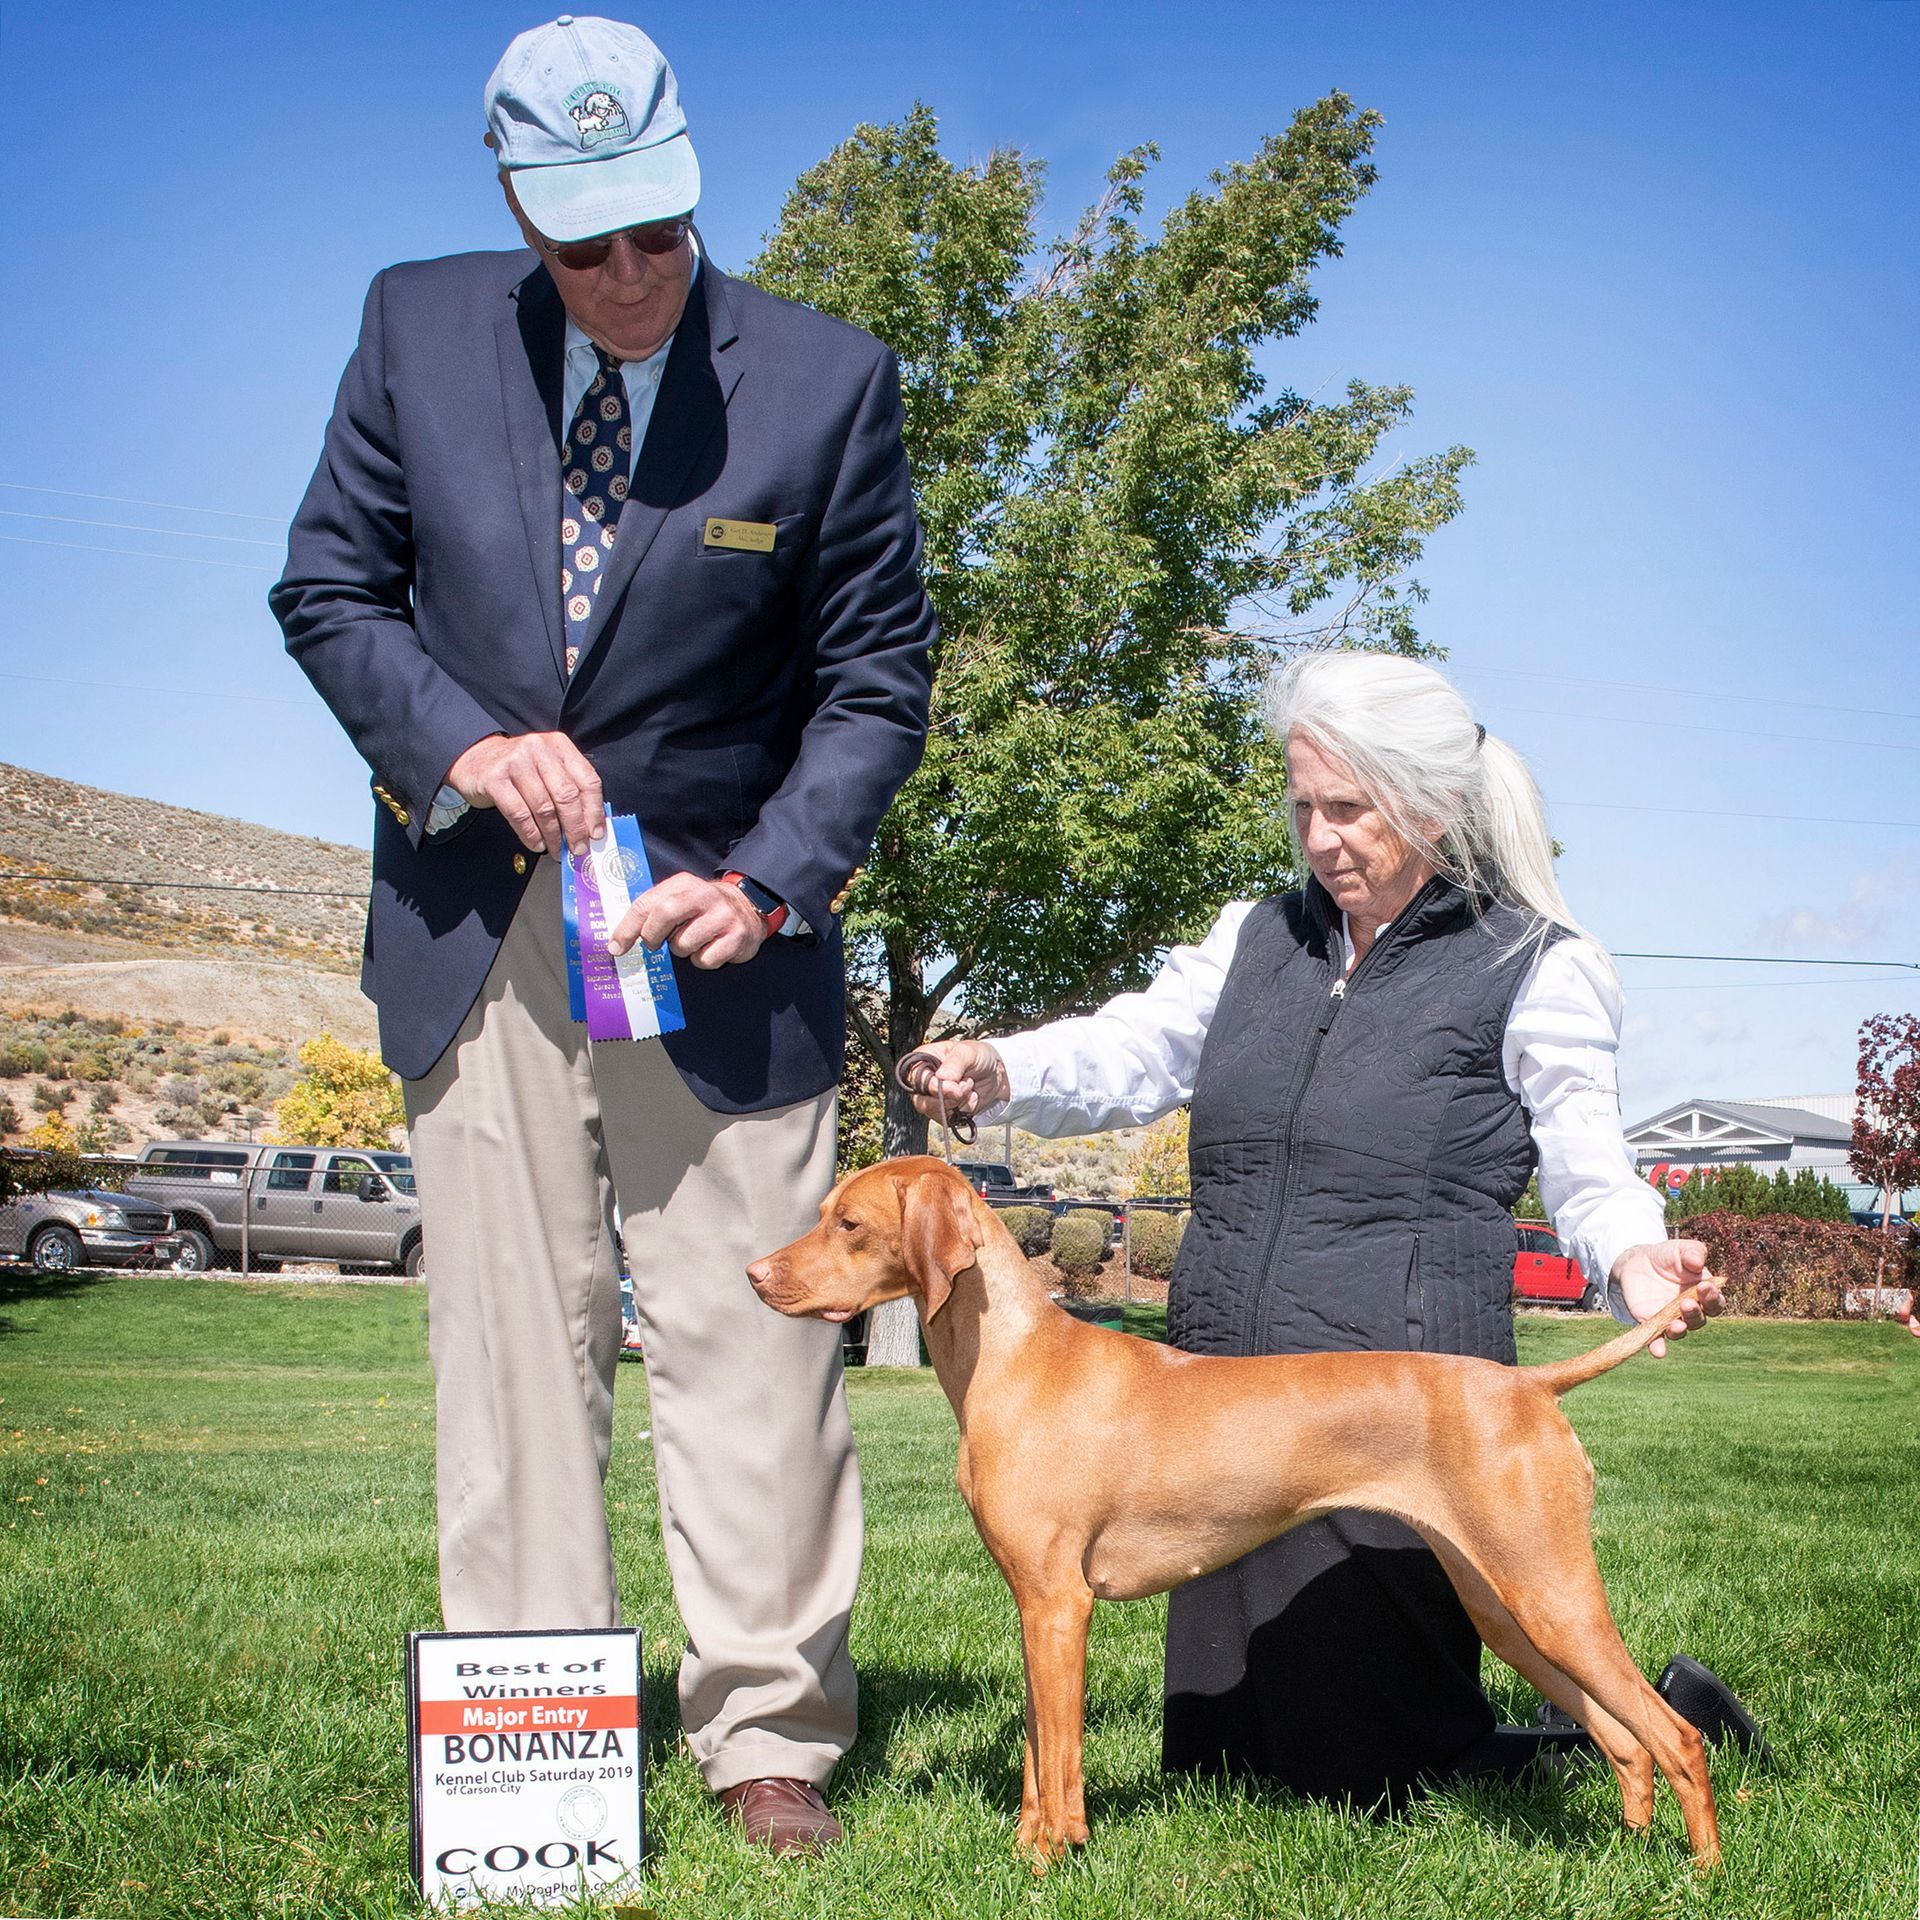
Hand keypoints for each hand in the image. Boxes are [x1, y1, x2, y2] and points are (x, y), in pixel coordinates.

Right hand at [446, 732, 604, 857]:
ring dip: (553, 835)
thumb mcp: (547, 767)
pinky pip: (519, 813)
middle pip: (567, 796)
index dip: (594, 811)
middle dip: (576, 828)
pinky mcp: (495, 778)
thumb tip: (588, 826)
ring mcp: (516, 762)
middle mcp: (539, 750)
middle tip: (578, 848)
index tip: (596, 833)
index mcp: (559, 746)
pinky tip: (537, 844)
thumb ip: (568, 787)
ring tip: (556, 850)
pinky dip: (531, 834)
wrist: (474, 757)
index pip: (587, 780)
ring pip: (544, 807)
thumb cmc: (518, 768)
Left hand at [607, 873, 766, 969]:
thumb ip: (652, 911)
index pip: (647, 903)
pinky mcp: (736, 937)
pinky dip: (702, 960)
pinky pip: (705, 960)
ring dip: (682, 950)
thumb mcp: (678, 898)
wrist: (748, 906)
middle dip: (652, 936)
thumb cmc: (702, 908)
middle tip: (654, 944)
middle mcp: (704, 896)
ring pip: (684, 944)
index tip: (616, 948)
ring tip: (693, 941)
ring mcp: (722, 916)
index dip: (627, 928)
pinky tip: (710, 948)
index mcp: (683, 884)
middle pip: (664, 915)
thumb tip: (619, 940)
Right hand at [900, 1038, 1009, 1120]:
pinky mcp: (944, 1111)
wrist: (997, 1074)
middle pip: (921, 1100)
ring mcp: (933, 1098)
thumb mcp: (968, 1052)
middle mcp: (924, 1080)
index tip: (954, 1088)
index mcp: (924, 1060)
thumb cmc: (979, 1056)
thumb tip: (941, 1077)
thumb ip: (954, 1063)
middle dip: (947, 1098)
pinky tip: (971, 1097)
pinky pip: (947, 1119)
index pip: (915, 1078)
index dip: (932, 1086)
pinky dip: (963, 1110)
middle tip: (965, 1088)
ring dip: (958, 1102)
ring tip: (970, 1087)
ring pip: (934, 1112)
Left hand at [1609, 1239, 1724, 1357]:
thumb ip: (1693, 1252)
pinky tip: (1658, 1352)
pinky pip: (1656, 1338)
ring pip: (1681, 1330)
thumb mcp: (1681, 1249)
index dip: (1713, 1297)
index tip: (1705, 1286)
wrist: (1637, 1261)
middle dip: (1695, 1313)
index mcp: (1704, 1294)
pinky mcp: (1651, 1322)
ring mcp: (1671, 1318)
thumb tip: (1698, 1262)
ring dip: (1680, 1329)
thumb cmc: (1666, 1256)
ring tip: (1676, 1323)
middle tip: (1686, 1303)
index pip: (1715, 1302)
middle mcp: (1690, 1310)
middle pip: (1700, 1319)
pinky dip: (1658, 1346)